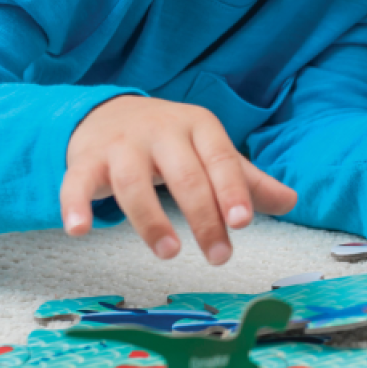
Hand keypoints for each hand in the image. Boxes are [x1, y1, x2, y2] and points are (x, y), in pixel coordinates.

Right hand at [61, 96, 296, 263]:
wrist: (108, 112)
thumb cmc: (171, 141)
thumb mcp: (210, 151)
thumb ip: (246, 179)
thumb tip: (291, 201)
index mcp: (198, 126)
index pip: (220, 159)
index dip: (232, 190)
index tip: (243, 223)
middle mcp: (160, 131)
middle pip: (184, 175)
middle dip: (203, 217)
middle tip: (219, 256)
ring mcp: (121, 145)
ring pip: (133, 182)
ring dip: (151, 220)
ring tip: (170, 253)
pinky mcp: (85, 160)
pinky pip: (76, 183)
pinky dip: (75, 205)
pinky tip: (80, 231)